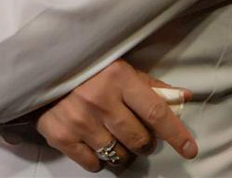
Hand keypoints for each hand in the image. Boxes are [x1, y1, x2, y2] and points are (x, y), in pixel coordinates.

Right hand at [35, 59, 196, 171]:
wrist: (41, 67)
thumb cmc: (87, 67)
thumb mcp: (119, 67)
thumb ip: (150, 84)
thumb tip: (184, 97)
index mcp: (118, 77)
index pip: (155, 111)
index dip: (176, 133)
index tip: (191, 149)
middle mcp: (100, 99)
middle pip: (139, 140)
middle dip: (145, 142)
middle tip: (137, 134)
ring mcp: (80, 120)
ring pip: (119, 156)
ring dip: (123, 152)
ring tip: (114, 137)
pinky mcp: (62, 136)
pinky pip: (94, 165)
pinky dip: (100, 159)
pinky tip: (95, 142)